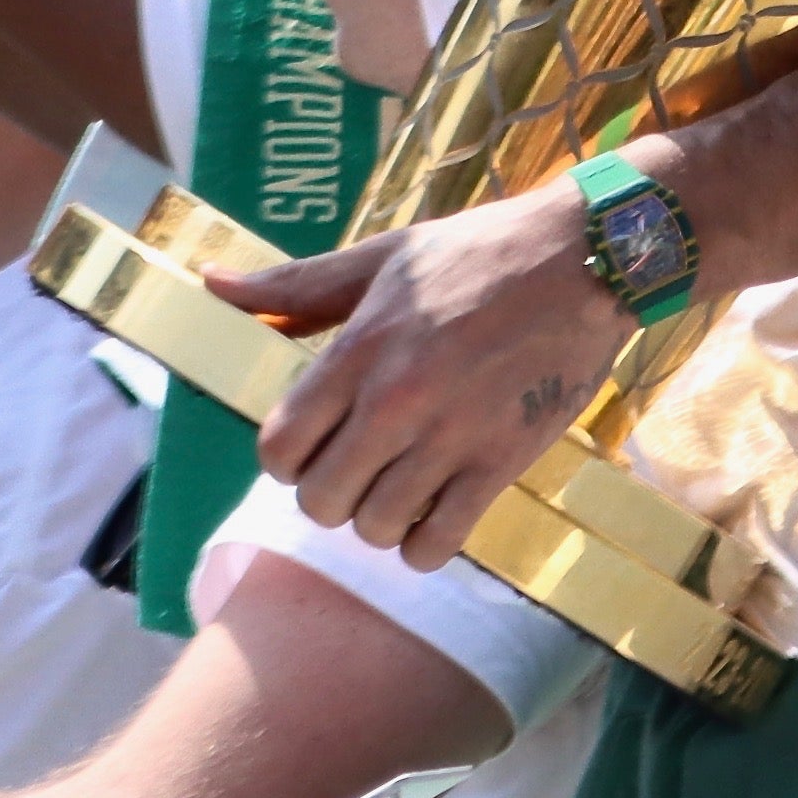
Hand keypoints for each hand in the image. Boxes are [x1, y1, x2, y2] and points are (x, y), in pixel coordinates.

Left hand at [206, 181, 629, 571]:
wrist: (584, 260)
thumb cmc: (479, 253)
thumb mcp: (384, 257)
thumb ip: (297, 285)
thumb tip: (213, 284)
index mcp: (360, 348)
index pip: (279, 448)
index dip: (287, 458)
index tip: (314, 443)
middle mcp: (396, 400)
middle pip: (321, 501)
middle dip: (332, 493)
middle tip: (360, 467)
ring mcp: (449, 437)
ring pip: (376, 529)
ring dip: (381, 519)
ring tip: (402, 485)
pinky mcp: (500, 463)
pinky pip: (437, 544)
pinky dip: (427, 543)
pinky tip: (438, 509)